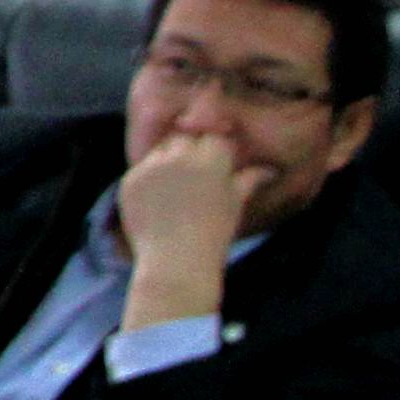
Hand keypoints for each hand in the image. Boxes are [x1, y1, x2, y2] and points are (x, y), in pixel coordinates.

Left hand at [117, 131, 249, 329]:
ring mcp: (152, 167)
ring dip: (166, 161)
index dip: (213, 150)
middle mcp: (180, 156)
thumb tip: (269, 170)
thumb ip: (249, 180)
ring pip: (160, 151)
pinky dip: (148, 179)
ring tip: (174, 190)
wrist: (176, 263)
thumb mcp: (235, 204)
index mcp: (211, 159)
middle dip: (188, 152)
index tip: (213, 166)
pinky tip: (156, 202)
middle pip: (183, 139)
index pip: (212, 137)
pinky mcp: (130, 179)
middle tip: (191, 179)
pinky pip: (141, 169)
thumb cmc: (214, 234)